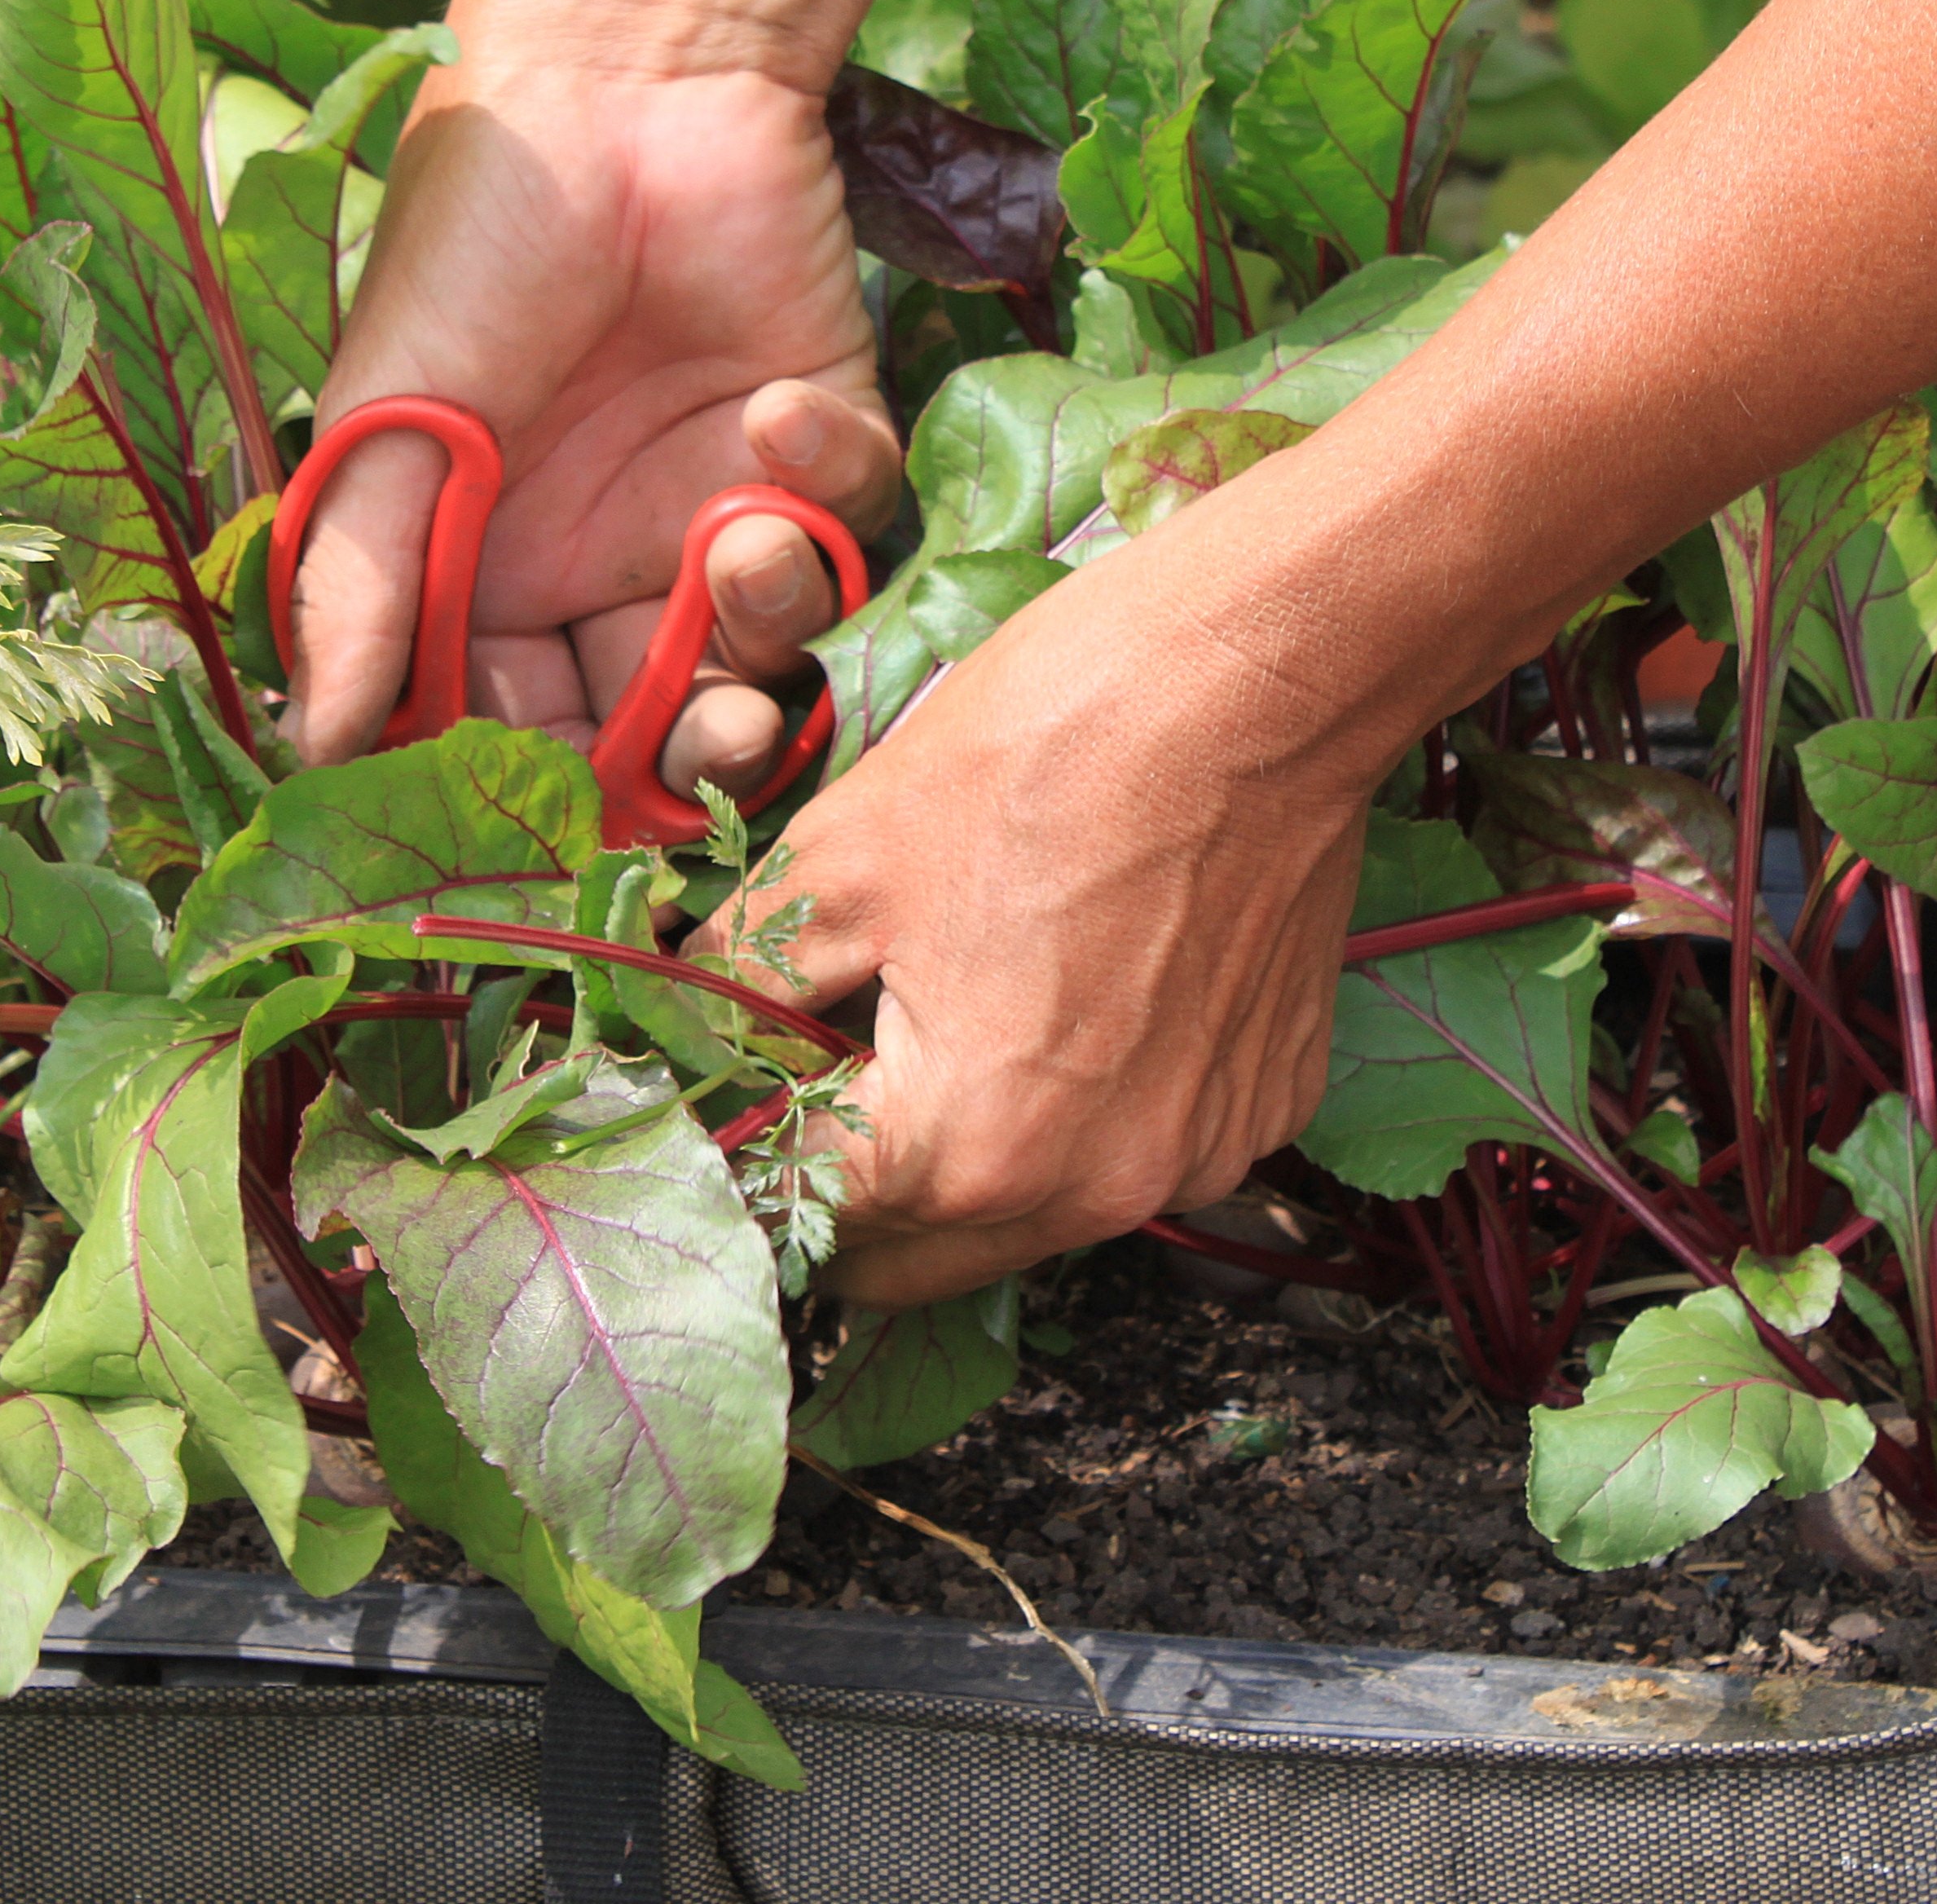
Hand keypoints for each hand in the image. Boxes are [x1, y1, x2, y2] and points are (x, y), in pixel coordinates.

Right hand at [283, 60, 899, 783]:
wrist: (619, 76)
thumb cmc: (475, 236)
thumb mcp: (393, 414)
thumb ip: (362, 581)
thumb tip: (315, 740)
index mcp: (487, 573)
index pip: (518, 730)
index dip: (545, 781)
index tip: (569, 800)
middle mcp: (604, 560)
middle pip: (663, 723)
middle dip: (698, 752)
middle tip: (721, 731)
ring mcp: (714, 501)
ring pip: (774, 646)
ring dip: (772, 623)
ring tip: (742, 538)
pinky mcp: (820, 436)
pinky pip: (855, 518)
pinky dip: (827, 478)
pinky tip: (776, 404)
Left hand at [693, 466, 1391, 1308]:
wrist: (1259, 676)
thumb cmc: (1053, 746)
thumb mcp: (841, 855)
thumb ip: (739, 980)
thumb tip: (676, 1027)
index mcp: (966, 1147)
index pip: (802, 1214)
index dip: (745, 1150)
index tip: (728, 1096)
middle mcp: (1091, 1190)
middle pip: (910, 1260)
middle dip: (839, 1193)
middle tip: (807, 1080)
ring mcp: (1191, 1159)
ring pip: (1023, 1224)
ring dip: (959, 1164)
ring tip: (935, 1030)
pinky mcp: (1261, 1111)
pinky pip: (1131, 1157)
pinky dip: (1075, 1119)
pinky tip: (1062, 1003)